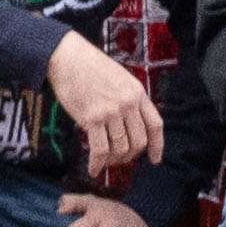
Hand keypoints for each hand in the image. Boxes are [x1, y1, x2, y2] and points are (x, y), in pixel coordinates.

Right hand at [42, 32, 161, 176]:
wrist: (68, 57)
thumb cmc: (90, 67)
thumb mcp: (120, 78)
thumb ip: (129, 99)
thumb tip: (130, 126)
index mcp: (137, 92)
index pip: (155, 125)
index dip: (157, 146)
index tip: (154, 160)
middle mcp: (128, 103)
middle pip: (139, 142)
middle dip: (130, 156)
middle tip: (119, 159)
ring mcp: (111, 111)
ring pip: (120, 148)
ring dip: (113, 161)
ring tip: (105, 162)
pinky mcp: (92, 118)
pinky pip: (100, 150)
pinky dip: (97, 164)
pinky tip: (93, 169)